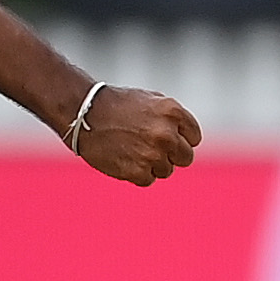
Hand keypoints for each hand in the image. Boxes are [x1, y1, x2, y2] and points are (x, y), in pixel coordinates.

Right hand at [68, 85, 201, 185]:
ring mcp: (153, 154)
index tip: (166, 136)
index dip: (180, 138)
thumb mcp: (153, 101)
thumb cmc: (118, 105)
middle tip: (150, 146)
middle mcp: (166, 134)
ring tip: (132, 148)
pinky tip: (124, 157)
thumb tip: (189, 139)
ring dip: (153, 164)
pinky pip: (149, 179)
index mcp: (173, 112)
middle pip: (186, 158)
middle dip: (172, 154)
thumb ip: (175, 119)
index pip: (194, 138)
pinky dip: (138, 173)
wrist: (84, 114)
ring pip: (167, 170)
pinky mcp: (137, 171)